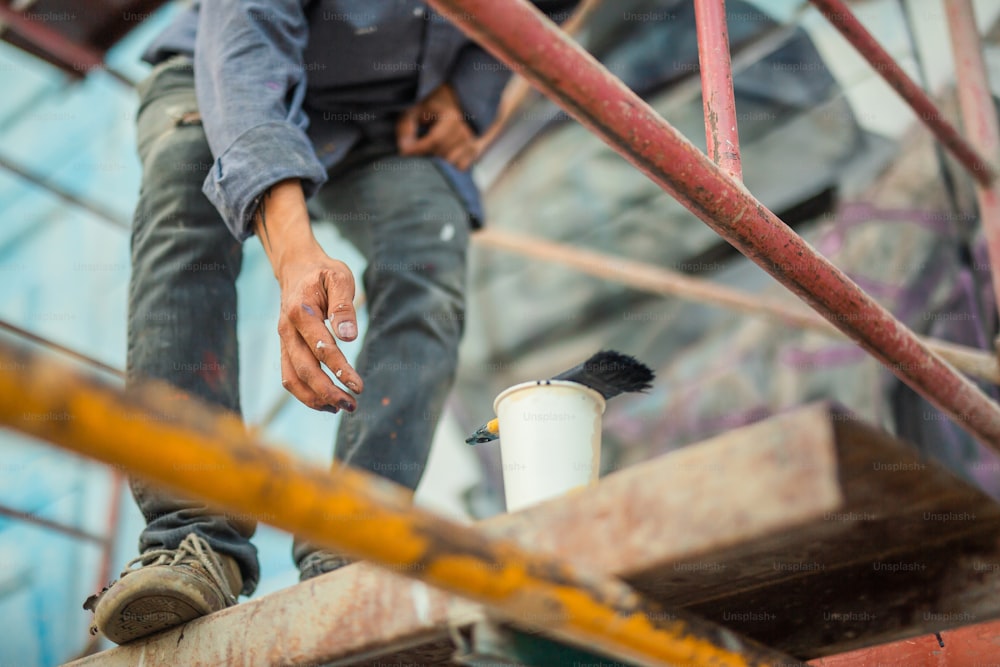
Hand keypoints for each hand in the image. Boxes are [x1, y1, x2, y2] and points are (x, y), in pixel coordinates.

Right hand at [275, 250, 362, 412]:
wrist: (297, 269)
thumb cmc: (323, 273)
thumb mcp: (339, 278)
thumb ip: (343, 306)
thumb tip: (349, 336)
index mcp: (300, 312)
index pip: (321, 348)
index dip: (340, 369)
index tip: (359, 386)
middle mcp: (287, 330)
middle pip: (304, 370)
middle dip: (328, 391)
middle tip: (352, 405)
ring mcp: (283, 341)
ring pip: (292, 379)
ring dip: (315, 398)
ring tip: (342, 407)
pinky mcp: (285, 349)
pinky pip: (290, 377)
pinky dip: (306, 394)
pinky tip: (328, 402)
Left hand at [397, 83, 478, 169]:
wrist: (451, 104)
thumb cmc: (429, 110)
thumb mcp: (413, 113)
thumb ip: (406, 128)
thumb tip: (405, 149)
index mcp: (451, 117)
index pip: (435, 140)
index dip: (418, 149)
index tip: (404, 153)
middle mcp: (465, 131)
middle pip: (442, 153)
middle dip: (426, 154)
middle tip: (416, 148)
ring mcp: (472, 142)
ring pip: (451, 163)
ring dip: (437, 160)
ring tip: (430, 150)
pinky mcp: (474, 152)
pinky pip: (461, 167)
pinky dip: (450, 165)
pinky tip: (442, 156)